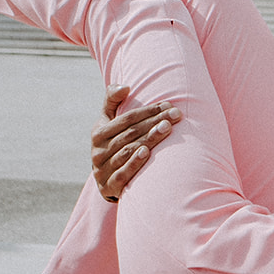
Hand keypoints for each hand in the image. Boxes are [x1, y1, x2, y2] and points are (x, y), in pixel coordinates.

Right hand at [91, 85, 181, 201]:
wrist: (107, 182)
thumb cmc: (113, 146)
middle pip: (130, 133)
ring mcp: (102, 170)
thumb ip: (112, 101)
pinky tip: (147, 152)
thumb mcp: (108, 123)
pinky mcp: (109, 187)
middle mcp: (98, 152)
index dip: (147, 111)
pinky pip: (122, 173)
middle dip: (154, 122)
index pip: (126, 119)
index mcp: (98, 134)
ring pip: (128, 151)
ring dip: (149, 139)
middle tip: (175, 114)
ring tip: (167, 128)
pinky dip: (134, 162)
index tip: (168, 105)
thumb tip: (125, 87)